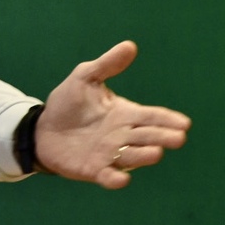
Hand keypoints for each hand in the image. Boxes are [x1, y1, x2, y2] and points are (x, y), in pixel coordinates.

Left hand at [35, 41, 190, 188]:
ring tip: (155, 153)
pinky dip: (115, 179)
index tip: (184, 123)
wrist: (41, 128)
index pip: (152, 117)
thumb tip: (130, 45)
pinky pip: (108, 176)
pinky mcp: (94, 170)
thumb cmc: (67, 104)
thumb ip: (106, 65)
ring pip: (133, 157)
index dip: (168, 120)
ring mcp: (110, 155)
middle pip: (148, 137)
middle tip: (178, 138)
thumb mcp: (85, 79)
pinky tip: (121, 179)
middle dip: (163, 138)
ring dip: (143, 156)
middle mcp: (123, 136)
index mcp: (126, 115)